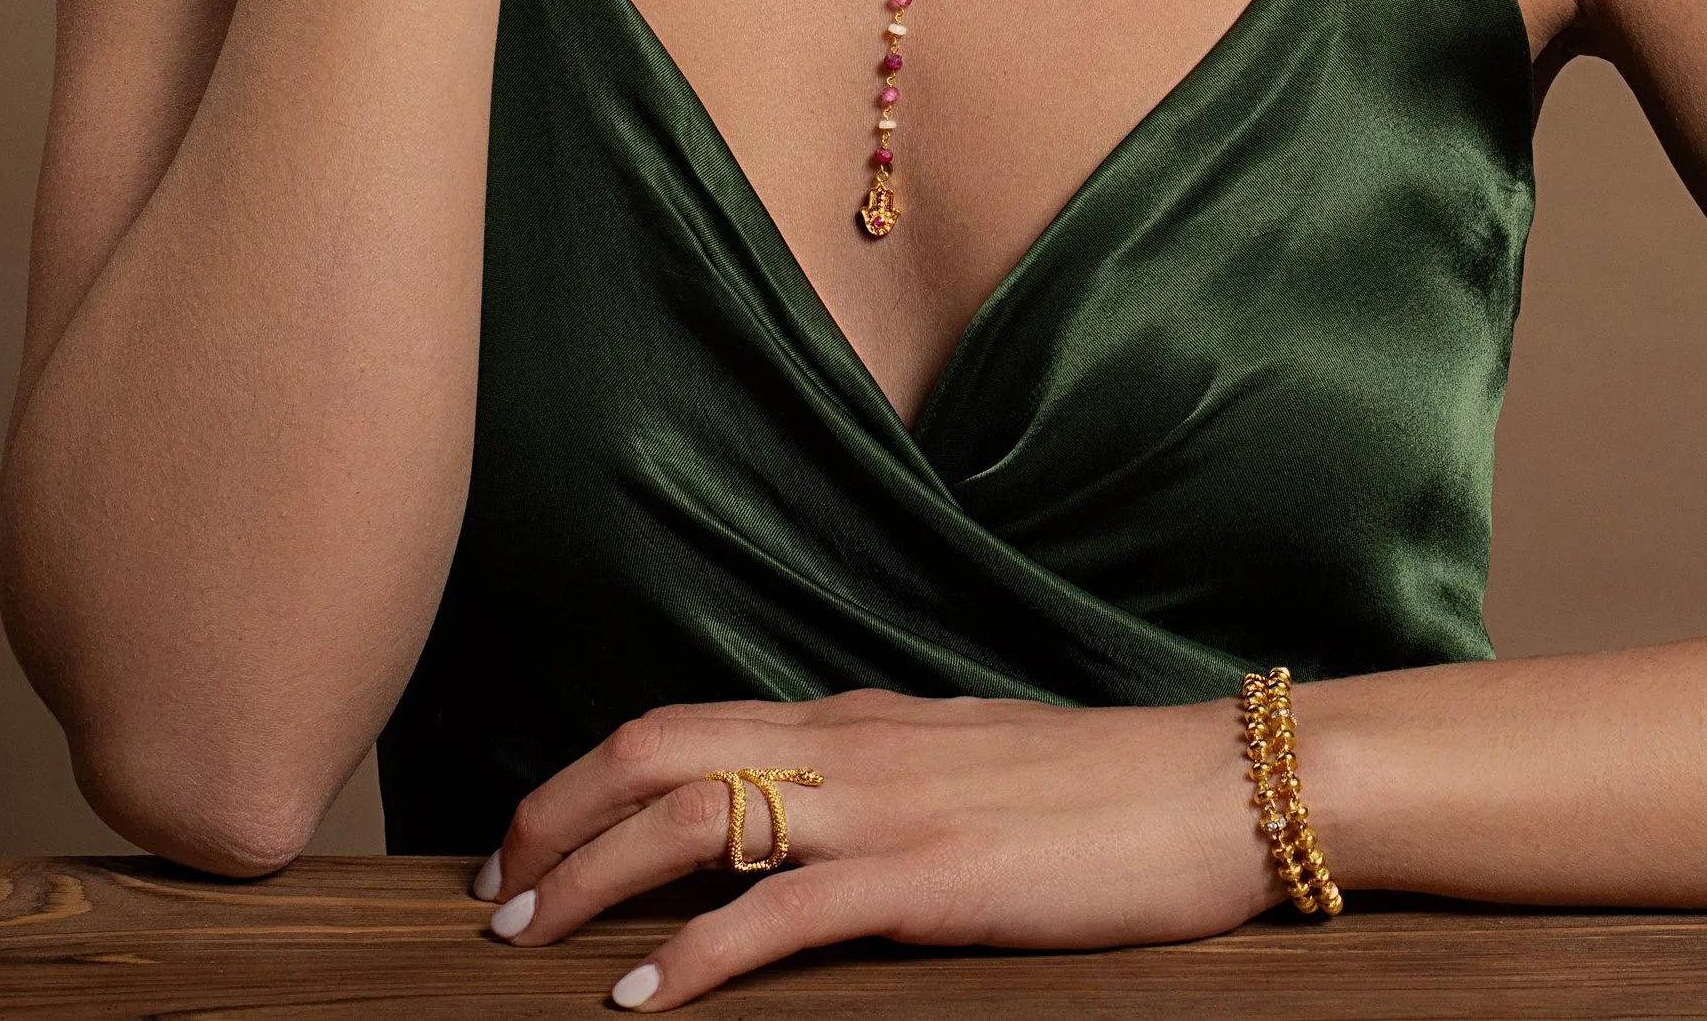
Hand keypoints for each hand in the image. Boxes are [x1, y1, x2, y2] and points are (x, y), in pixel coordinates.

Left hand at [467, 688, 1276, 1007]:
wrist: (1213, 784)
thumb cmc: (1100, 786)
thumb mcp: (963, 763)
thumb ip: (877, 777)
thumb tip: (798, 816)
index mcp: (858, 714)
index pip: (683, 723)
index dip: (587, 776)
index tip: (530, 834)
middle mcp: (850, 741)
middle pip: (657, 751)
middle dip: (555, 815)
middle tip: (493, 890)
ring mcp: (883, 804)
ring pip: (691, 816)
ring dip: (591, 875)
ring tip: (529, 938)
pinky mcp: (925, 876)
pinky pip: (776, 912)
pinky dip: (690, 956)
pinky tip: (640, 1000)